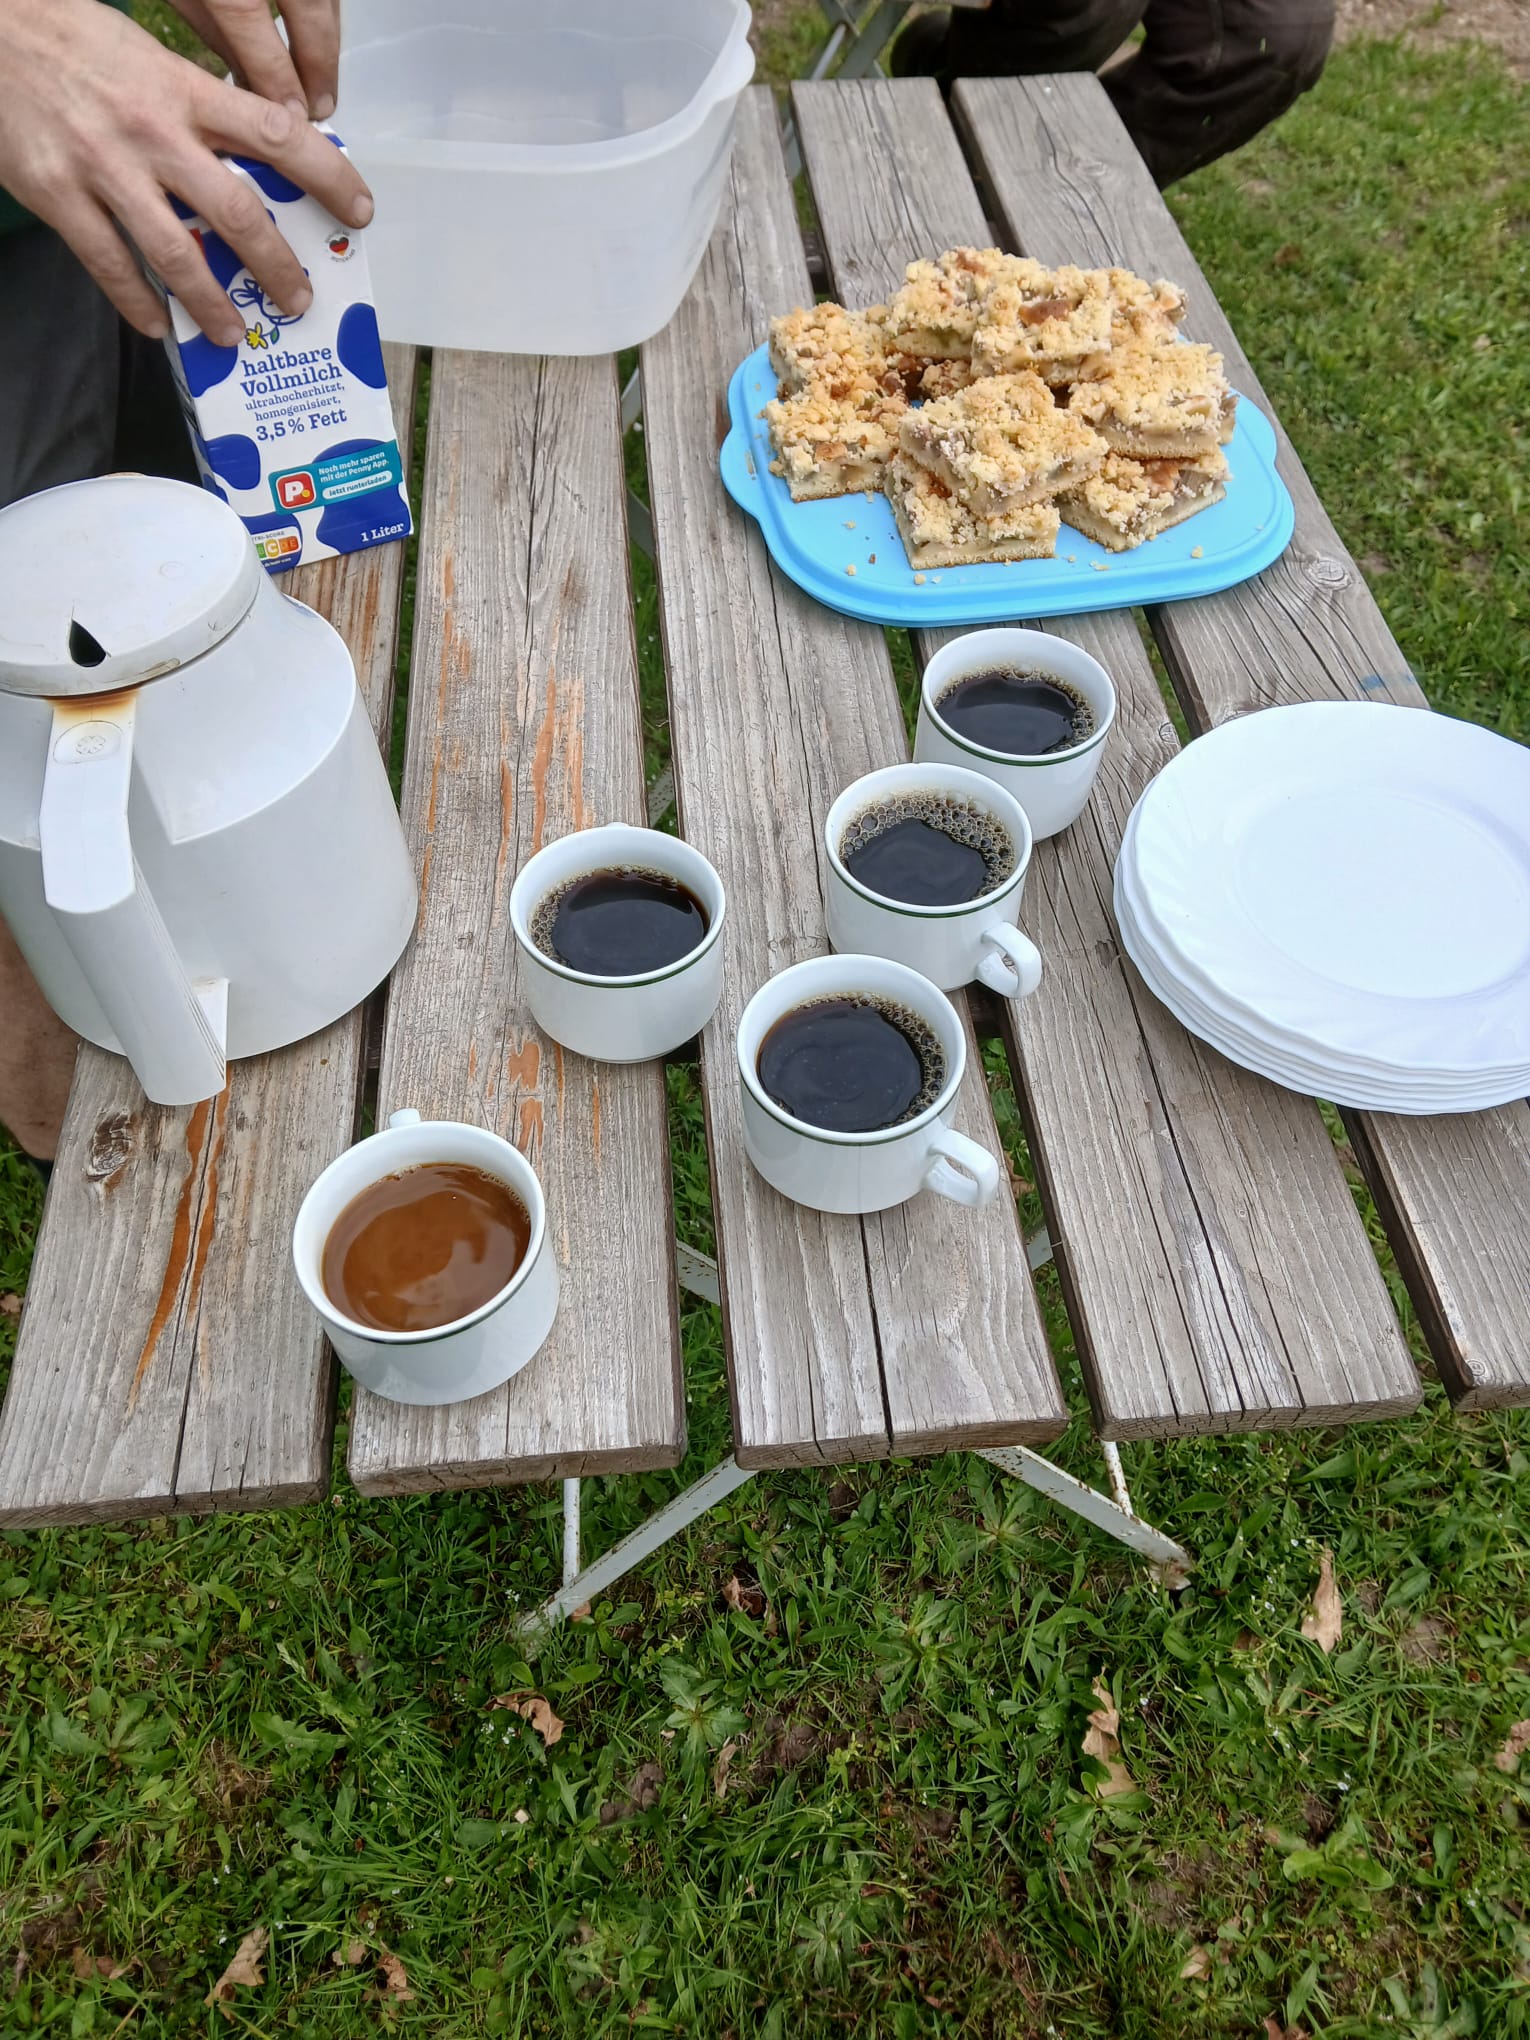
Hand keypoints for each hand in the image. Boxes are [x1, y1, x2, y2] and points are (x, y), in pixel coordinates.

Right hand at [0, 0, 371, 345]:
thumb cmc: (73, 42)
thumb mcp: (148, 57)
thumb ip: (200, 107)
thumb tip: (260, 152)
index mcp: (181, 89)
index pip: (276, 135)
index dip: (327, 176)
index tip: (358, 209)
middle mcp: (151, 131)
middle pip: (235, 213)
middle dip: (276, 267)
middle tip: (299, 301)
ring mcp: (103, 168)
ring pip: (175, 254)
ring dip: (212, 305)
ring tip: (235, 334)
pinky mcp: (57, 195)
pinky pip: (109, 265)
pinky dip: (137, 303)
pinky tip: (158, 324)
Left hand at [168, 0, 340, 122]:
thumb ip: (217, 35)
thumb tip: (254, 86)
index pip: (253, 23)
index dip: (279, 78)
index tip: (293, 116)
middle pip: (307, 6)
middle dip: (319, 64)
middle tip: (320, 108)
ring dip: (329, 39)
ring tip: (323, 80)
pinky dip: (326, 10)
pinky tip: (319, 36)